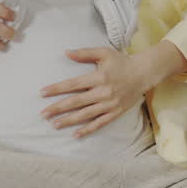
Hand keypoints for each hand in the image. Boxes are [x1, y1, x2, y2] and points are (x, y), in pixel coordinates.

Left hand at [41, 48, 155, 137]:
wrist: (144, 73)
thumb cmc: (122, 62)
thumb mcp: (103, 53)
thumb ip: (84, 53)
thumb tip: (66, 52)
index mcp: (98, 77)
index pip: (73, 84)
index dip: (56, 88)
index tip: (42, 93)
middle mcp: (103, 92)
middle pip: (76, 102)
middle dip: (57, 108)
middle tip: (43, 114)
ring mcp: (109, 104)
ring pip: (85, 115)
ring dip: (68, 120)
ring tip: (54, 124)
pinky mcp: (115, 112)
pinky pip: (99, 123)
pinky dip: (87, 130)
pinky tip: (75, 134)